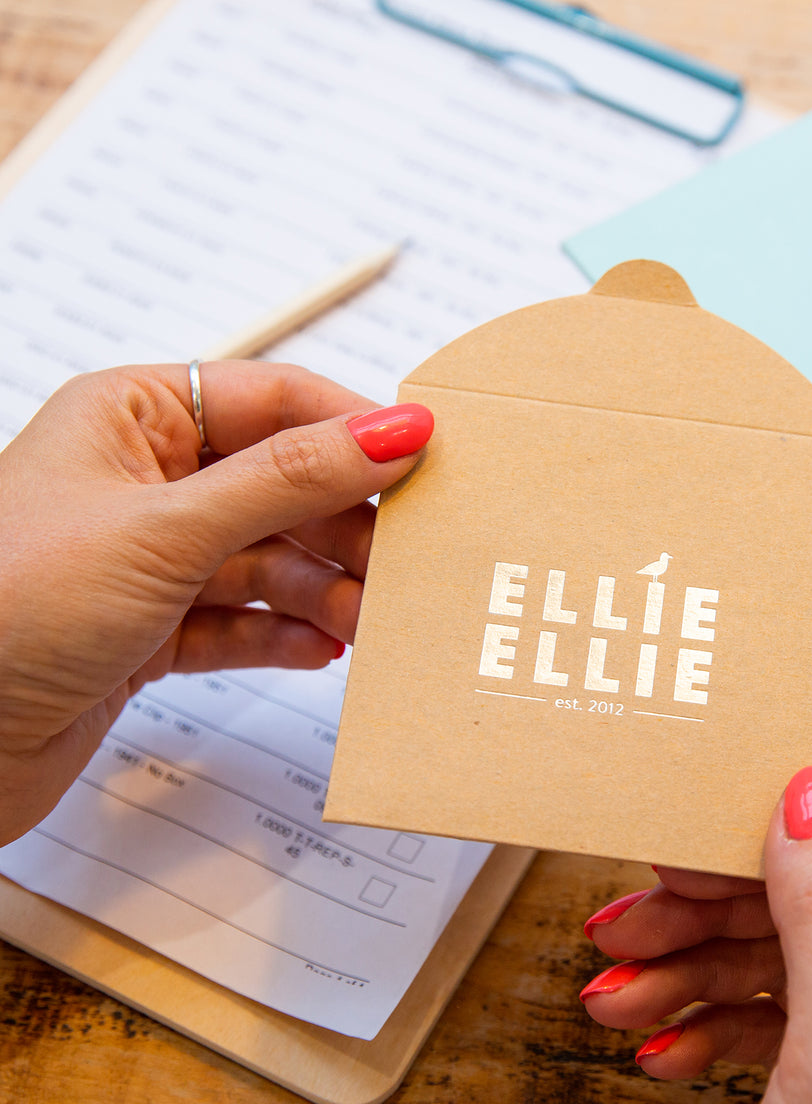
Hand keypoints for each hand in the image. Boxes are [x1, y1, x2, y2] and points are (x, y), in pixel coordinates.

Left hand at [0, 361, 431, 844]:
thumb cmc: (8, 608)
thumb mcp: (165, 531)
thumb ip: (288, 481)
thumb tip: (393, 429)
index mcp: (132, 418)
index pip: (273, 401)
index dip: (352, 427)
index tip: (426, 459)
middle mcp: (144, 482)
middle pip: (281, 486)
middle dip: (344, 527)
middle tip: (405, 563)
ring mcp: (148, 560)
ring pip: (268, 560)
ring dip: (323, 590)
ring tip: (370, 622)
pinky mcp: (149, 631)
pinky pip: (241, 622)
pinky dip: (283, 636)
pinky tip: (320, 651)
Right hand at [581, 767, 811, 1103]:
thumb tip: (808, 795)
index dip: (782, 835)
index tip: (692, 843)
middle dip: (710, 917)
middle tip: (627, 921)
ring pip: (780, 953)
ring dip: (688, 972)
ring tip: (612, 994)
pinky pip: (773, 1011)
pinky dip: (708, 1024)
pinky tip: (658, 1047)